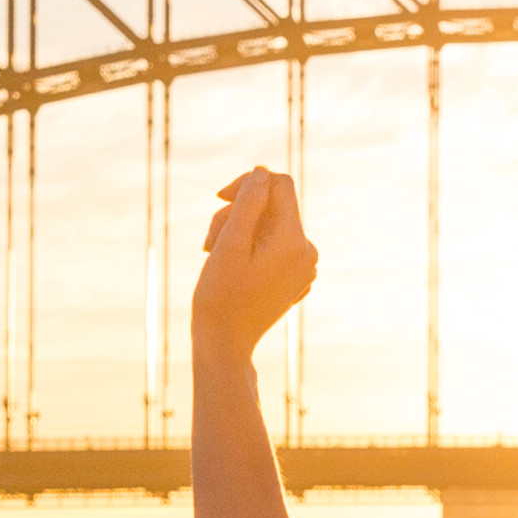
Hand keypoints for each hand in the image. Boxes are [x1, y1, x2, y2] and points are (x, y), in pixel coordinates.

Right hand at [188, 168, 317, 366]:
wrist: (225, 344)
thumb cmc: (220, 296)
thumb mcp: (229, 243)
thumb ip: (249, 203)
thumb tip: (262, 173)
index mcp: (294, 240)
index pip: (279, 185)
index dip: (248, 183)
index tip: (220, 199)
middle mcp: (307, 251)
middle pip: (272, 207)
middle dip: (237, 214)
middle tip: (209, 241)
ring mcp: (304, 267)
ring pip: (270, 226)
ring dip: (239, 231)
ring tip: (215, 255)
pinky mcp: (295, 277)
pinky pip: (274, 247)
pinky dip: (251, 248)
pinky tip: (232, 268)